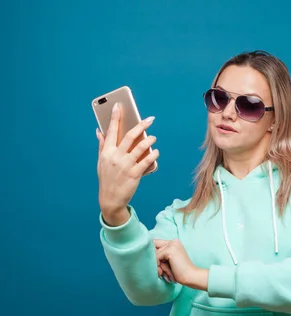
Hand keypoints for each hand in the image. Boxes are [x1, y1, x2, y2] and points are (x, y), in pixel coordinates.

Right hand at [97, 103, 158, 222]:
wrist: (110, 199)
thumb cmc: (107, 178)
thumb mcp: (101, 162)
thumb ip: (102, 145)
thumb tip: (100, 131)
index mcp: (106, 152)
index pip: (111, 131)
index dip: (115, 118)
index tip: (119, 106)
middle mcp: (116, 157)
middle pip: (129, 137)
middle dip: (141, 126)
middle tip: (150, 119)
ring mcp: (125, 165)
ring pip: (140, 148)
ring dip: (149, 140)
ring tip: (154, 137)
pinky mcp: (135, 174)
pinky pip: (146, 161)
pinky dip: (153, 155)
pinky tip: (156, 151)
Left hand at [154, 239, 206, 288]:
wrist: (191, 276)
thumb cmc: (179, 272)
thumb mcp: (168, 261)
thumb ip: (159, 256)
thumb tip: (144, 254)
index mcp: (174, 242)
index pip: (155, 244)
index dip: (152, 254)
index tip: (157, 266)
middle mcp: (173, 241)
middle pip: (153, 248)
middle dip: (155, 262)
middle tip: (162, 272)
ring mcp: (172, 244)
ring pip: (154, 254)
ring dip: (157, 266)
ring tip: (166, 273)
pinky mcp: (170, 250)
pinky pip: (156, 257)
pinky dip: (158, 266)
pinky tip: (166, 272)